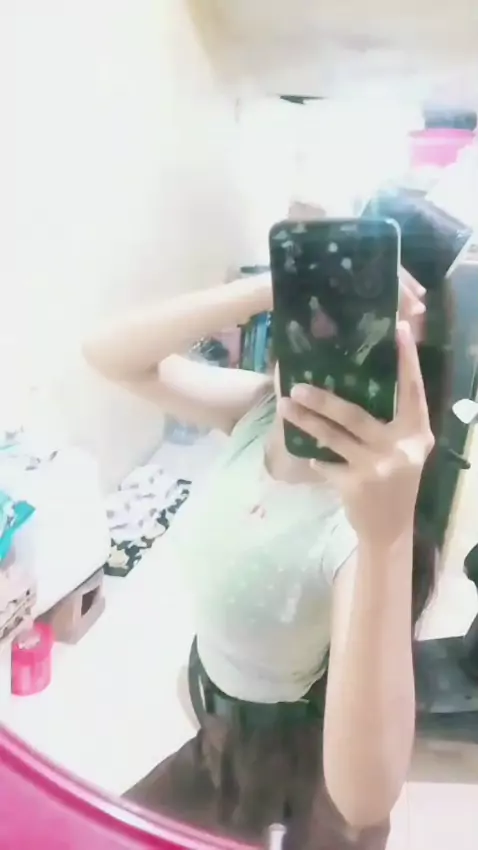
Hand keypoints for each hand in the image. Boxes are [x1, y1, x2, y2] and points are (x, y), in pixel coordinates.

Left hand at [279, 321, 433, 545]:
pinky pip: (325, 463)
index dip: (407, 360)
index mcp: (417, 433)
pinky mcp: (356, 484)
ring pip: (333, 437)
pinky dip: (314, 457)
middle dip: (324, 399)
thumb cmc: (395, 481)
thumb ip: (392, 422)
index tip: (397, 329)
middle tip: (296, 384)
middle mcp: (400, 447)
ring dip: (306, 422)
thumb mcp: (404, 450)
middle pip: (356, 414)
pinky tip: (304, 452)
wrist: (390, 529)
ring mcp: (377, 467)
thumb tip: (357, 380)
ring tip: (284, 407)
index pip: (414, 390)